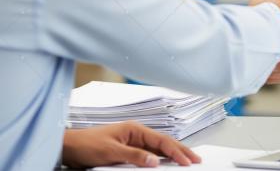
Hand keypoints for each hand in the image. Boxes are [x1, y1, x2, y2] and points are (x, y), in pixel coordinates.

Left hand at [61, 122, 200, 167]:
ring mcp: (134, 143)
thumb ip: (134, 156)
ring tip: (187, 161)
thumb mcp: (111, 152)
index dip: (177, 151)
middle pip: (164, 143)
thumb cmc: (87, 145)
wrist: (69, 148)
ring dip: (173, 155)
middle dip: (181, 151)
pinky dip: (160, 160)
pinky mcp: (129, 152)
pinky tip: (167, 164)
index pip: (162, 141)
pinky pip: (149, 155)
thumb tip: (155, 161)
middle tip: (196, 160)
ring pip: (159, 149)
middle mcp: (137, 135)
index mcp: (135, 130)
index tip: (188, 161)